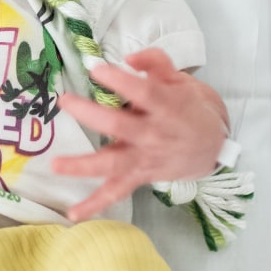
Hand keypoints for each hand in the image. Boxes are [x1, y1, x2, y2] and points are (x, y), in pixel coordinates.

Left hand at [53, 48, 228, 221]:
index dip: (119, 80)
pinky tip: (73, 214)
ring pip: (112, 164)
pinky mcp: (138, 176)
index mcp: (165, 106)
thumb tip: (129, 56)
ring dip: (83, 166)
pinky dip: (94, 205)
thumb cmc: (190, 108)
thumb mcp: (181, 80)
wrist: (213, 147)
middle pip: (119, 126)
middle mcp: (152, 134)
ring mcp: (144, 158)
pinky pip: (115, 193)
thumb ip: (156, 62)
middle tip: (66, 102)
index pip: (142, 92)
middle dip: (90, 114)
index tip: (97, 68)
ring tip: (56, 165)